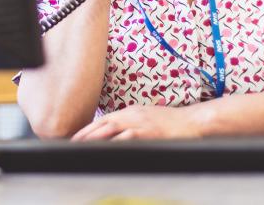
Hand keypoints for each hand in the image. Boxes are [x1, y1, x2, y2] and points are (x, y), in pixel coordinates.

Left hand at [70, 103, 206, 140]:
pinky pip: (126, 138)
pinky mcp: (148, 132)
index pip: (103, 120)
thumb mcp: (147, 118)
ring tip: (80, 147)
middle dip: (85, 134)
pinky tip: (105, 150)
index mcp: (130, 112)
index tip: (75, 137)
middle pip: (102, 124)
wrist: (192, 122)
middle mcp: (131, 115)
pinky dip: (113, 144)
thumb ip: (131, 124)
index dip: (88, 129)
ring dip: (93, 138)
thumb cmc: (171, 123)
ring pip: (110, 129)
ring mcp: (139, 123)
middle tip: (71, 143)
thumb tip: (117, 136)